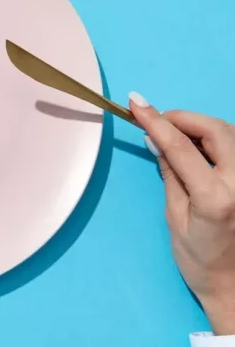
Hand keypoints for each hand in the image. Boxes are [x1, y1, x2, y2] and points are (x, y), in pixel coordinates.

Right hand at [129, 92, 234, 334]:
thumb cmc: (199, 261)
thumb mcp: (175, 218)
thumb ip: (171, 174)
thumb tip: (157, 140)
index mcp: (215, 197)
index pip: (181, 146)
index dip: (155, 120)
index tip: (136, 102)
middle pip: (215, 129)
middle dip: (183, 118)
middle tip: (157, 121)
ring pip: (230, 133)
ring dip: (200, 126)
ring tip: (175, 134)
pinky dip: (216, 138)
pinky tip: (199, 147)